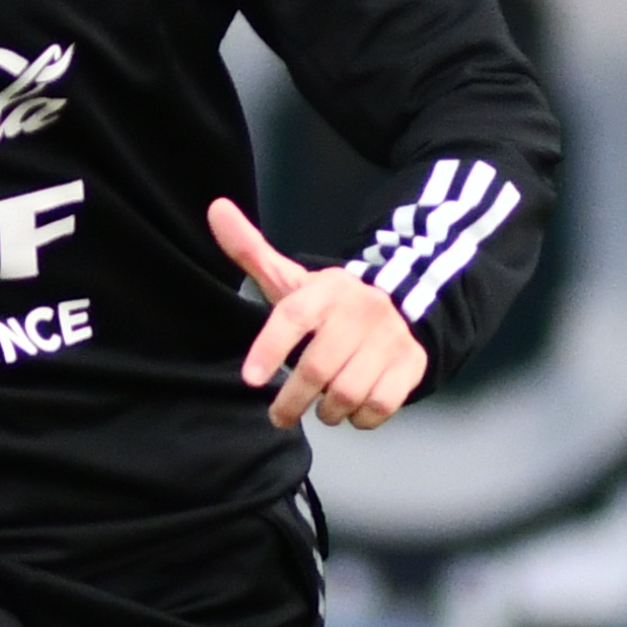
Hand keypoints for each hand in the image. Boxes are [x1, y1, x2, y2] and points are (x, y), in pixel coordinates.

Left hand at [211, 197, 430, 432]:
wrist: (403, 306)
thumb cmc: (330, 304)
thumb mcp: (293, 279)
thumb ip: (251, 251)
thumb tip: (215, 209)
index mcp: (327, 289)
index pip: (293, 316)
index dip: (269, 348)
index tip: (251, 379)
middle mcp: (361, 310)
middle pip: (318, 367)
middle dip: (292, 400)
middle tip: (279, 415)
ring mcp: (389, 338)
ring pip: (348, 392)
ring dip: (328, 411)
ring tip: (320, 408)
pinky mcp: (410, 363)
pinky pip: (380, 405)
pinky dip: (360, 417)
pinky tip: (352, 409)